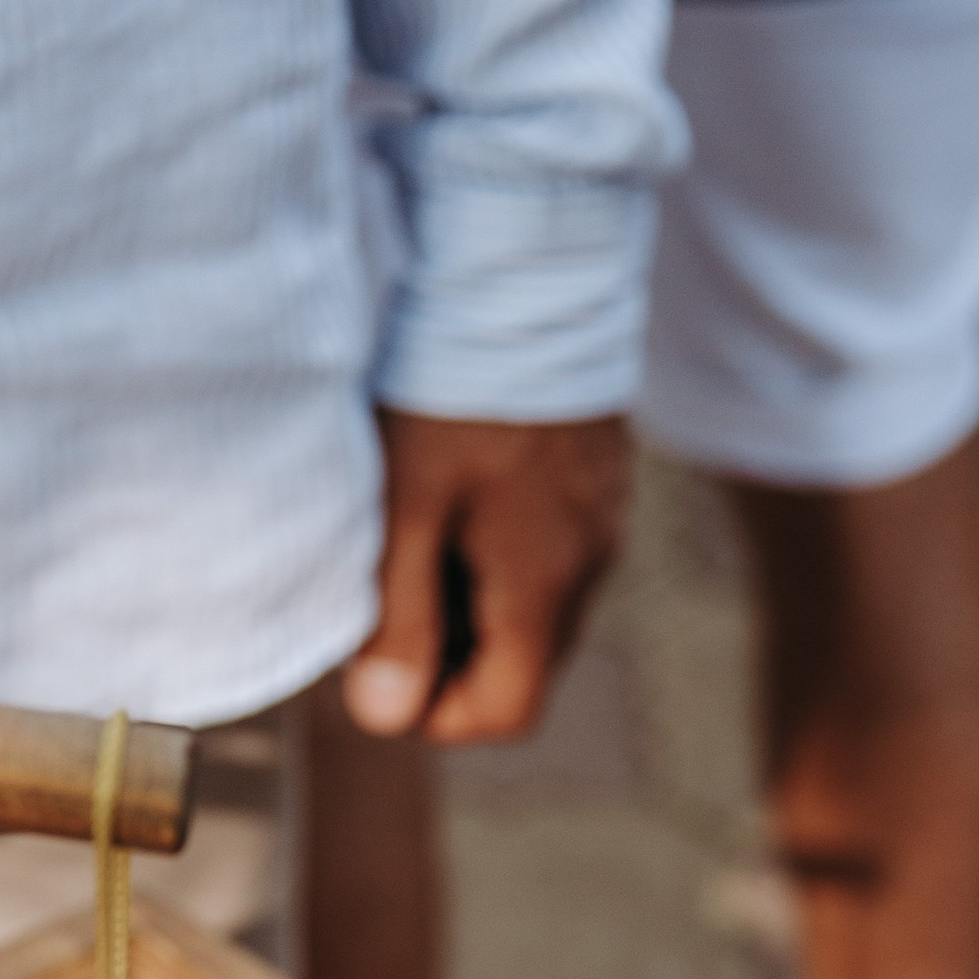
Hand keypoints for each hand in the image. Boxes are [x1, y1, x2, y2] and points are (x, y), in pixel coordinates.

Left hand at [343, 411, 627, 745]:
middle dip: (448, 656)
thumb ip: (399, 616)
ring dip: (472, 601)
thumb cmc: (452, 383)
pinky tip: (455, 494)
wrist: (527, 263)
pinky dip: (498, 551)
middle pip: (523, 665)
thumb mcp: (405, 505)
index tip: (377, 670)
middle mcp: (589, 564)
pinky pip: (550, 550)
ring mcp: (601, 519)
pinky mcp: (596, 477)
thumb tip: (387, 716)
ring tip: (413, 538)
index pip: (504, 713)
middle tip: (381, 599)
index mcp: (544, 585)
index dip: (434, 713)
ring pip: (535, 607)